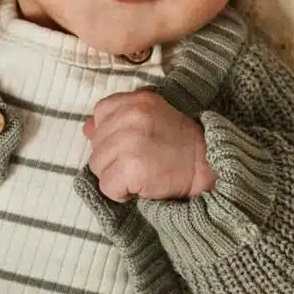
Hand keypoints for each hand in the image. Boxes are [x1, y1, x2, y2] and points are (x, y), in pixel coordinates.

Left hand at [82, 89, 217, 202]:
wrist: (207, 166)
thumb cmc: (180, 143)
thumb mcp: (153, 116)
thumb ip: (120, 117)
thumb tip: (86, 128)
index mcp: (136, 101)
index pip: (100, 113)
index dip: (110, 133)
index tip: (131, 143)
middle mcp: (131, 117)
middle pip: (96, 144)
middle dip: (113, 158)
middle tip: (141, 161)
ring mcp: (130, 142)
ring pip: (97, 166)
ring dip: (115, 176)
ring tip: (141, 174)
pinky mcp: (132, 168)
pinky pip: (107, 187)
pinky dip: (120, 193)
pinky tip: (140, 187)